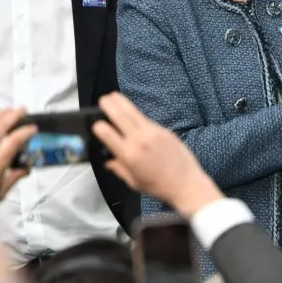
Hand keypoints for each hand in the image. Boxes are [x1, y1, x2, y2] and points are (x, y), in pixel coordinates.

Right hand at [92, 93, 221, 216]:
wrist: (186, 183)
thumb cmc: (159, 186)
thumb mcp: (133, 182)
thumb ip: (119, 169)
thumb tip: (108, 161)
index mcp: (129, 155)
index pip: (108, 134)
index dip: (99, 127)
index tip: (95, 124)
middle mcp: (140, 140)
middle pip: (120, 117)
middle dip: (109, 106)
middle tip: (102, 100)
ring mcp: (153, 133)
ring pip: (134, 113)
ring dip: (122, 103)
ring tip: (114, 96)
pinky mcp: (164, 130)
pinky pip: (146, 119)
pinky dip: (137, 114)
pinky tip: (132, 111)